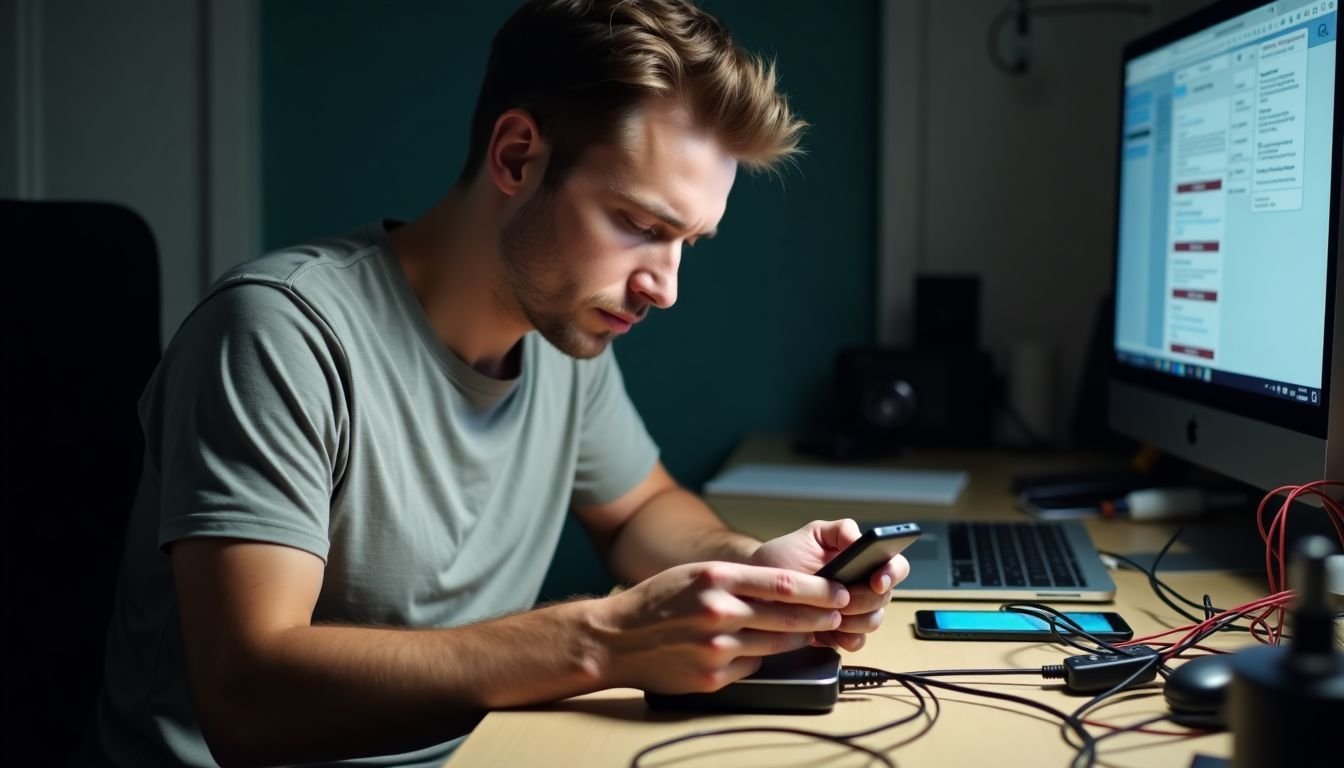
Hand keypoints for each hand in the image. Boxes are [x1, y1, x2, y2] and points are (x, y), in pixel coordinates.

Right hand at [594, 561, 849, 693]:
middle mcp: (719, 612)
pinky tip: (760, 648)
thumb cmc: (656, 602)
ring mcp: (717, 648)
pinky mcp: (713, 676)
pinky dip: (762, 656)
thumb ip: (738, 582)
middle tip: (838, 614)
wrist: (615, 639)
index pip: (784, 584)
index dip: (819, 591)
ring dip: (798, 637)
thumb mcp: (695, 575)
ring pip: (776, 643)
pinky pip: (753, 665)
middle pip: (788, 616)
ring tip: (809, 630)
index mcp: (716, 579)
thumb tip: (785, 592)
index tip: (839, 592)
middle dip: (820, 616)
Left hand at [750, 519, 910, 651]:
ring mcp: (853, 612)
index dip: (892, 574)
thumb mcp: (810, 535)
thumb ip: (839, 530)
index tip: (877, 580)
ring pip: (872, 622)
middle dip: (863, 600)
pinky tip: (827, 631)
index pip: (895, 565)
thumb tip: (860, 538)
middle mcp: (863, 586)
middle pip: (884, 598)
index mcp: (863, 561)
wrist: (757, 587)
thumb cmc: (784, 558)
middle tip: (842, 598)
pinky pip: (855, 642)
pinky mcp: (840, 634)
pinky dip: (844, 638)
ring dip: (854, 620)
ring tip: (830, 613)